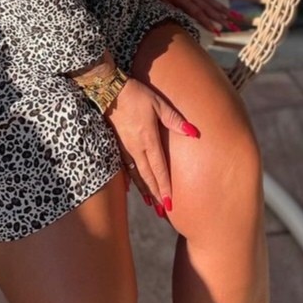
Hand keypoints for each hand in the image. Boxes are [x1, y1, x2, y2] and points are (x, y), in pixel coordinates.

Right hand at [105, 77, 199, 215]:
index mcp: (147, 140)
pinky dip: (130, 180)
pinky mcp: (116, 145)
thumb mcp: (158, 104)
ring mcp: (124, 148)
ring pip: (136, 175)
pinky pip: (124, 168)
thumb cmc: (136, 95)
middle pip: (147, 177)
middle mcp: (135, 148)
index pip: (159, 169)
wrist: (108, 90)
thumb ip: (175, 120)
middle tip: (163, 212)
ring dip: (144, 191)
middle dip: (156, 195)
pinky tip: (131, 189)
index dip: (165, 187)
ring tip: (151, 205)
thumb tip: (194, 133)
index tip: (170, 204)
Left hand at [145, 0, 245, 35]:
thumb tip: (177, 21)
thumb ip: (171, 11)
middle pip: (210, 9)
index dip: (208, 23)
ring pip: (212, 1)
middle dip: (222, 19)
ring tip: (234, 15)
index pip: (199, 14)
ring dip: (224, 9)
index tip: (217, 31)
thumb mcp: (162, 3)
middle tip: (232, 26)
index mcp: (185, 2)